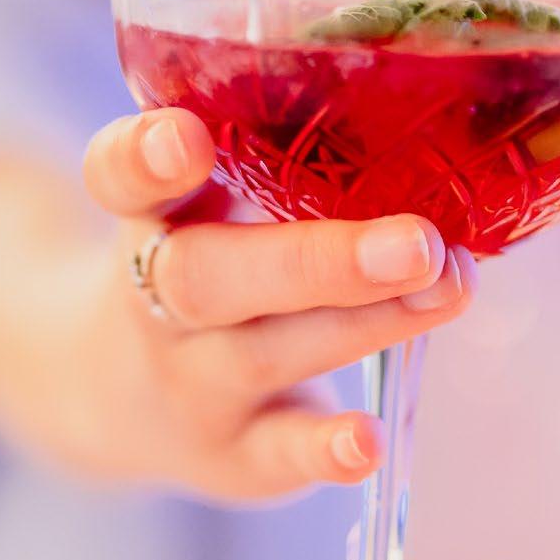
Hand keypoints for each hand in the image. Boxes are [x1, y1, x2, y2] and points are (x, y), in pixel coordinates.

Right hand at [78, 107, 476, 501]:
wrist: (109, 393)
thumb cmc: (198, 265)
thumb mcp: (203, 204)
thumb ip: (275, 157)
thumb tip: (436, 105)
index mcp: (150, 217)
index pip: (122, 179)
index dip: (146, 158)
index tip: (187, 136)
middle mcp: (156, 301)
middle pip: (206, 277)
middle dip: (314, 260)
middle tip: (415, 243)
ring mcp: (190, 383)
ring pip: (262, 354)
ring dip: (362, 326)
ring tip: (450, 293)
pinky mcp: (230, 455)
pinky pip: (274, 453)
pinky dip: (321, 450)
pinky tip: (367, 443)